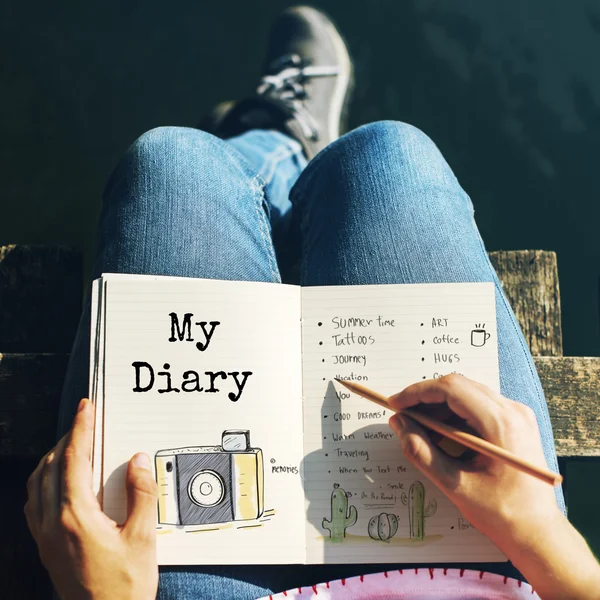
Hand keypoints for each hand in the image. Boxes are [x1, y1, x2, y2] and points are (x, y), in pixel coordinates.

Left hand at [24, 398, 157, 599]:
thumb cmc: (124, 587)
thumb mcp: (142, 538)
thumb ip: (141, 495)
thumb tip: (138, 461)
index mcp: (76, 517)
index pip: (74, 460)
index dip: (81, 429)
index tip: (86, 408)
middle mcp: (53, 523)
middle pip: (52, 466)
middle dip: (68, 438)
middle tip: (85, 421)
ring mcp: (44, 537)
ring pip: (37, 483)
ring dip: (53, 457)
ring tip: (72, 444)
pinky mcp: (45, 547)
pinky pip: (34, 503)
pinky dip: (43, 480)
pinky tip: (57, 481)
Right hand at [386, 374, 562, 549]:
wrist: (538, 532)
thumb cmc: (501, 513)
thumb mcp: (454, 484)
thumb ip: (421, 451)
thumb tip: (399, 424)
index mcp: (501, 423)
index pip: (452, 389)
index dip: (418, 392)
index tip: (395, 403)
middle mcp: (512, 411)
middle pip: (459, 386)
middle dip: (426, 398)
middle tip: (403, 415)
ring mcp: (517, 415)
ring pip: (468, 394)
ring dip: (440, 406)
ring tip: (419, 428)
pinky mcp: (516, 422)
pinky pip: (479, 406)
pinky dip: (455, 415)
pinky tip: (441, 434)